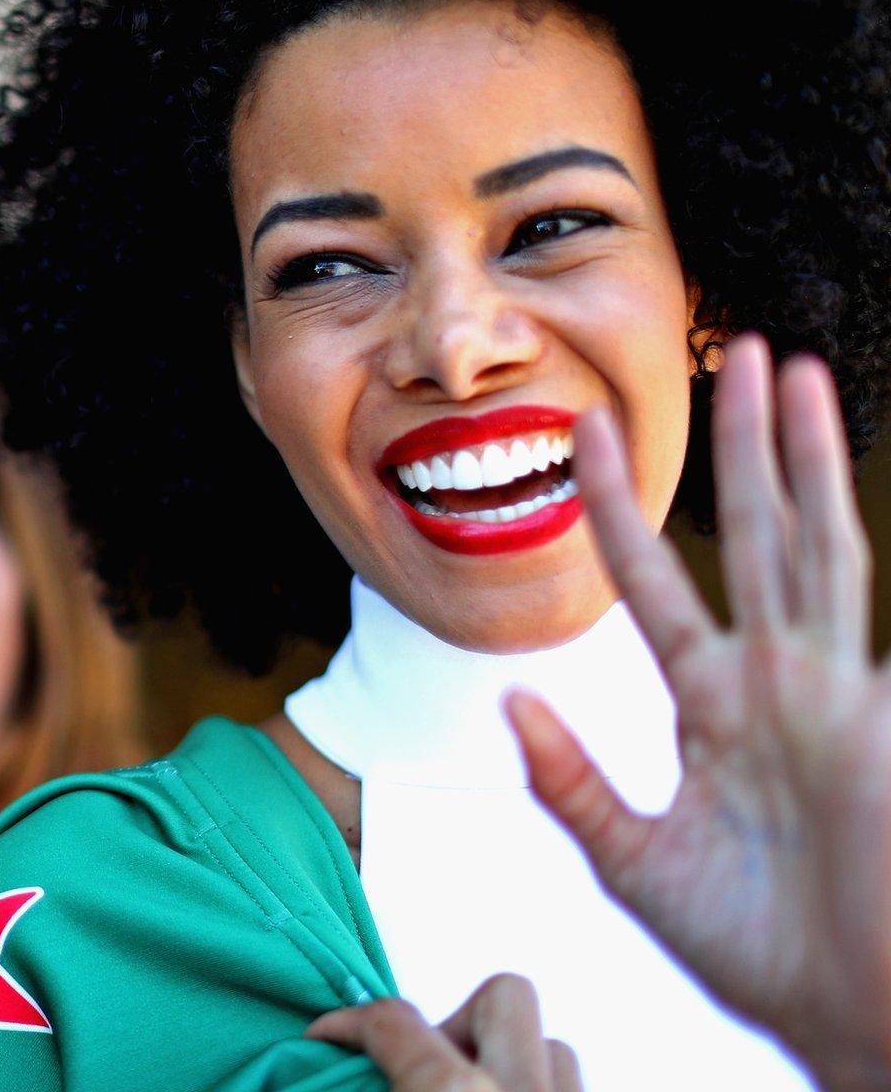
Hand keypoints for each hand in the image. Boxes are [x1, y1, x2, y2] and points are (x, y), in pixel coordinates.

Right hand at [307, 973, 580, 1090]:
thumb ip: (355, 1089)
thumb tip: (334, 1071)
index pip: (391, 1020)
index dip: (345, 1022)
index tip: (327, 1038)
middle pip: (505, 996)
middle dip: (458, 1019)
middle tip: (424, 1063)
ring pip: (555, 1049)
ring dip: (508, 1061)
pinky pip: (572, 1091)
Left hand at [506, 333, 890, 1090]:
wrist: (845, 1015)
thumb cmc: (755, 948)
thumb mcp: (635, 863)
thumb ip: (573, 784)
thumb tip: (513, 701)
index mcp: (714, 708)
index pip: (655, 582)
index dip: (618, 509)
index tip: (582, 433)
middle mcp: (775, 681)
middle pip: (754, 534)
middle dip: (742, 447)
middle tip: (730, 353)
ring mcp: (831, 689)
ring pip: (812, 542)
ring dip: (798, 455)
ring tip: (785, 367)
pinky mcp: (869, 711)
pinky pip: (849, 596)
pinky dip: (838, 524)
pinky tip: (831, 460)